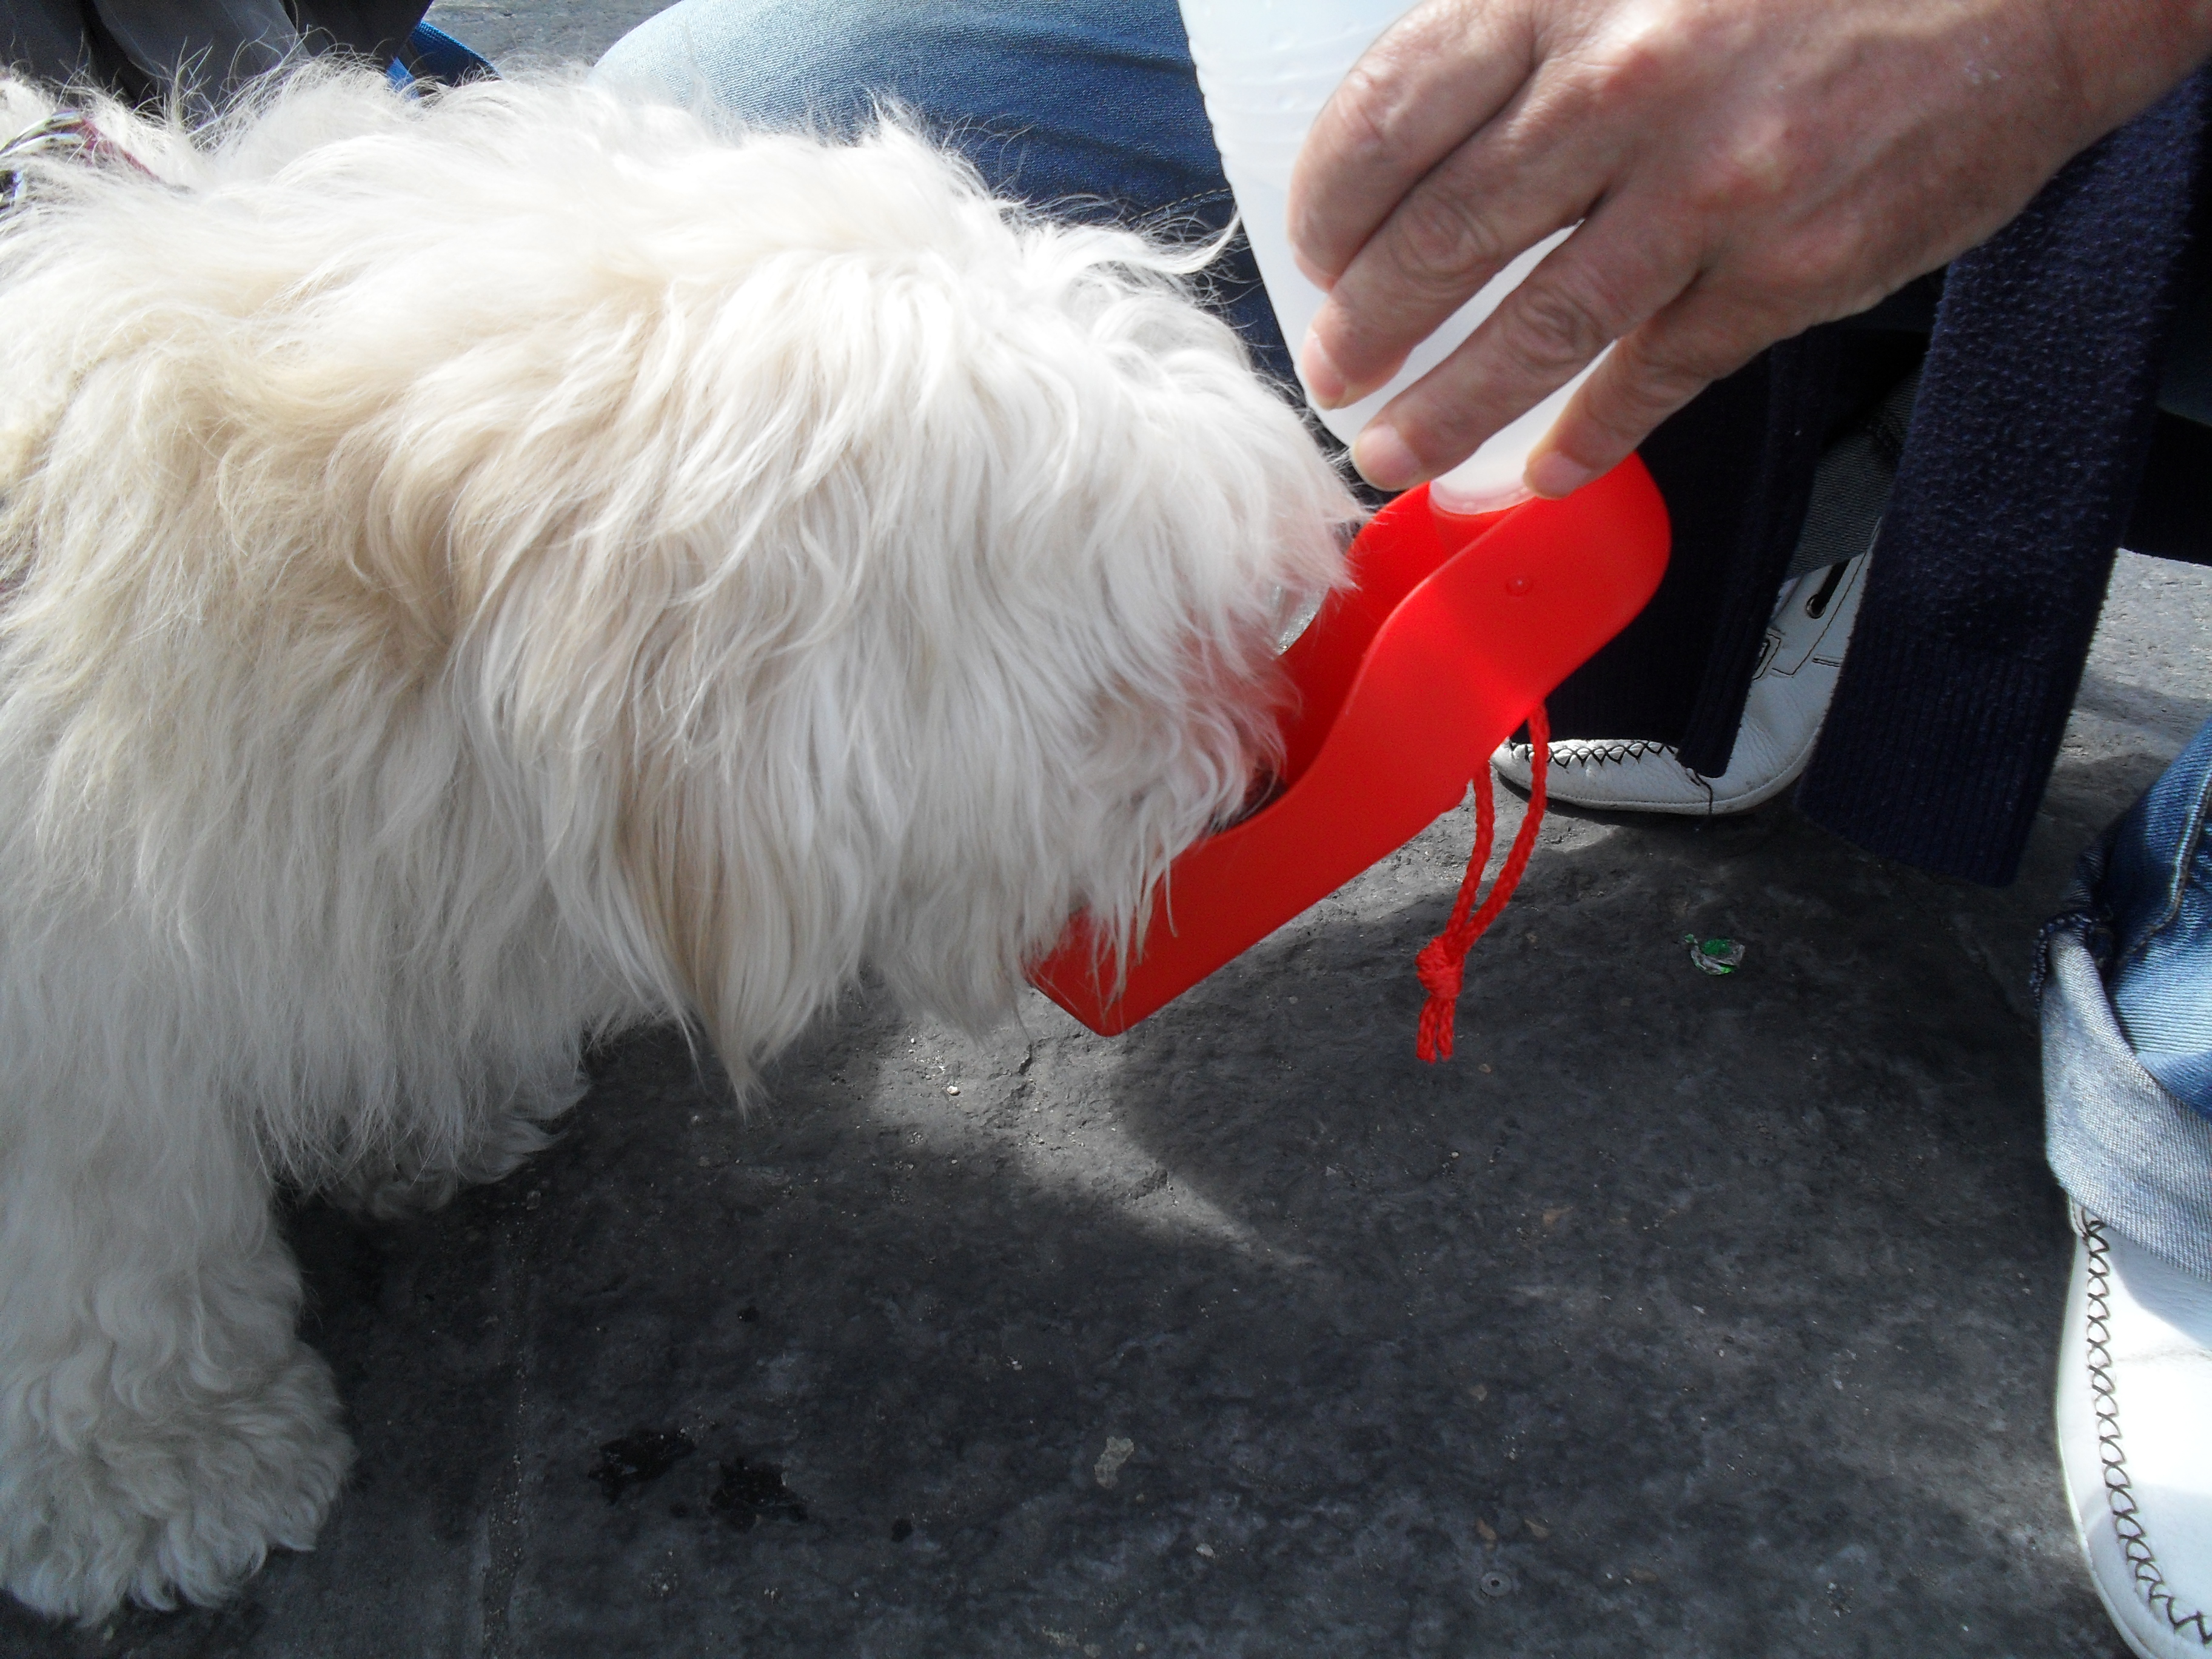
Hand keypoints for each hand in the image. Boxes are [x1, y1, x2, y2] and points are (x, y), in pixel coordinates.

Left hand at [1288, 0, 2211, 495]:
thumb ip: (1540, 32)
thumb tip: (1434, 139)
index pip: (1390, 116)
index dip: (1329, 207)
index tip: (1316, 252)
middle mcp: (1626, 86)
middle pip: (1439, 240)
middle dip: (1366, 329)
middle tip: (1337, 375)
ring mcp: (1710, 189)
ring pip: (1534, 329)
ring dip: (1447, 409)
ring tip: (1394, 452)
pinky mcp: (1788, 272)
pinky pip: (1656, 375)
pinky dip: (1589, 435)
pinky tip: (1544, 470)